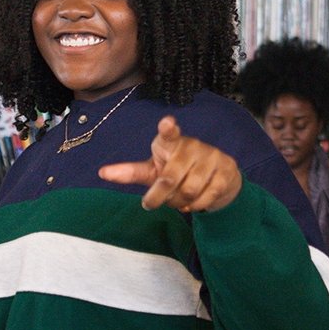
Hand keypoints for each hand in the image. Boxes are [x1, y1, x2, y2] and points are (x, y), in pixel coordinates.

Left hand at [98, 116, 241, 211]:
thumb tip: (102, 173)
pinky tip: (192, 203)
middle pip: (169, 179)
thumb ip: (131, 172)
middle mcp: (192, 146)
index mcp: (171, 142)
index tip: (167, 123)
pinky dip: (195, 206)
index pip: (169, 134)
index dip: (167, 129)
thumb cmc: (179, 171)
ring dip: (178, 203)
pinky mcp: (226, 171)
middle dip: (158, 197)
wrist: (219, 178)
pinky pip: (205, 198)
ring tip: (177, 201)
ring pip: (188, 192)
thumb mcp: (154, 170)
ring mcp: (211, 157)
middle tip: (151, 203)